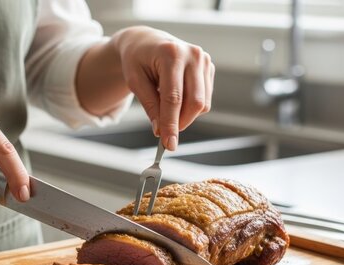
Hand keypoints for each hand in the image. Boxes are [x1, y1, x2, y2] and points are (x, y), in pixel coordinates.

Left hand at [112, 26, 213, 149]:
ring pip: (202, 103)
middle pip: (194, 102)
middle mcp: (193, 55)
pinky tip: (176, 96)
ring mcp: (204, 60)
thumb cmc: (137, 60)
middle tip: (165, 134)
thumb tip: (161, 131)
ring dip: (185, 115)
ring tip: (165, 106)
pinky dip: (190, 106)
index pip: (174, 98)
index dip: (171, 124)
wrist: (146, 41)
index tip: (169, 144)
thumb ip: (149, 105)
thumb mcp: (135, 81)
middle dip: (180, 123)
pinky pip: (204, 98)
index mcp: (171, 54)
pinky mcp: (209, 68)